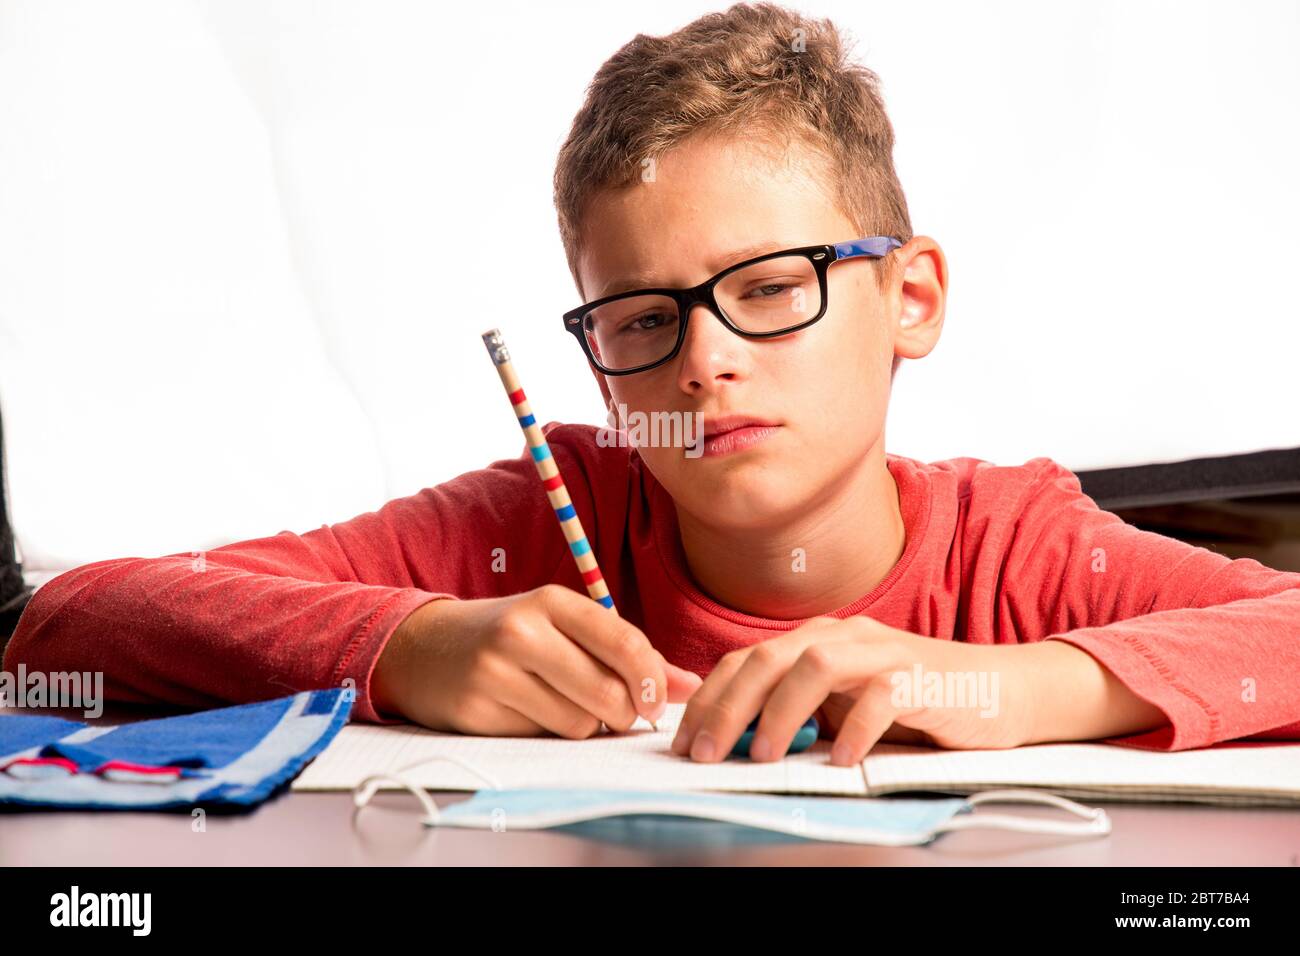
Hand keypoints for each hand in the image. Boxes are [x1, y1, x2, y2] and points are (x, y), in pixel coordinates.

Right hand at [372, 584, 701, 736]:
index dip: (651, 678)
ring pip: (578, 724)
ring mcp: (494, 672)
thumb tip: (691, 686)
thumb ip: (627, 652)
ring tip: (565, 704)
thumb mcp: (563, 627)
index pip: (622, 640)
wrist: (425, 649)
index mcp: (550, 601)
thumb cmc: (511, 636)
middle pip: (606, 693)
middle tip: (617, 711)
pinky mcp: (477, 711)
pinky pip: (542, 739)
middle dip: (623, 712)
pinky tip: (530, 712)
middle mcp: (521, 632)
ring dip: (586, 725)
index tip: (657, 699)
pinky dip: (549, 734)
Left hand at [671, 616, 1034, 765]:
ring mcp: (883, 652)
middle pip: (768, 658)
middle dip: (728, 705)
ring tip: (760, 755)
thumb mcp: (845, 704)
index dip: (710, 698)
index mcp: (817, 640)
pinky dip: (855, 729)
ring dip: (780, 711)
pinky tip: (839, 761)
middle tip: (704, 752)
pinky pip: (880, 697)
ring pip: (814, 665)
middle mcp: (844, 636)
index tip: (684, 740)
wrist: (1003, 689)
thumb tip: (735, 743)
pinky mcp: (921, 677)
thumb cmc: (916, 701)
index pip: (747, 659)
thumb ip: (800, 713)